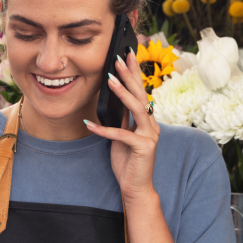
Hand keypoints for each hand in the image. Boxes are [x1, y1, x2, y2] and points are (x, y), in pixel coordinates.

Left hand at [87, 50, 158, 201]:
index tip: (127, 55)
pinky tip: (89, 124)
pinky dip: (104, 129)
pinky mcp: (144, 147)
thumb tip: (113, 99)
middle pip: (141, 95)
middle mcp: (153, 125)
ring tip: (110, 79)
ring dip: (122, 93)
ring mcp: (151, 136)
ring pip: (137, 108)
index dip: (134, 73)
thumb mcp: (122, 135)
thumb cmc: (128, 161)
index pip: (141, 92)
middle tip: (118, 58)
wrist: (135, 187)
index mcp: (148, 120)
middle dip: (129, 75)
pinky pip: (122, 135)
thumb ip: (122, 119)